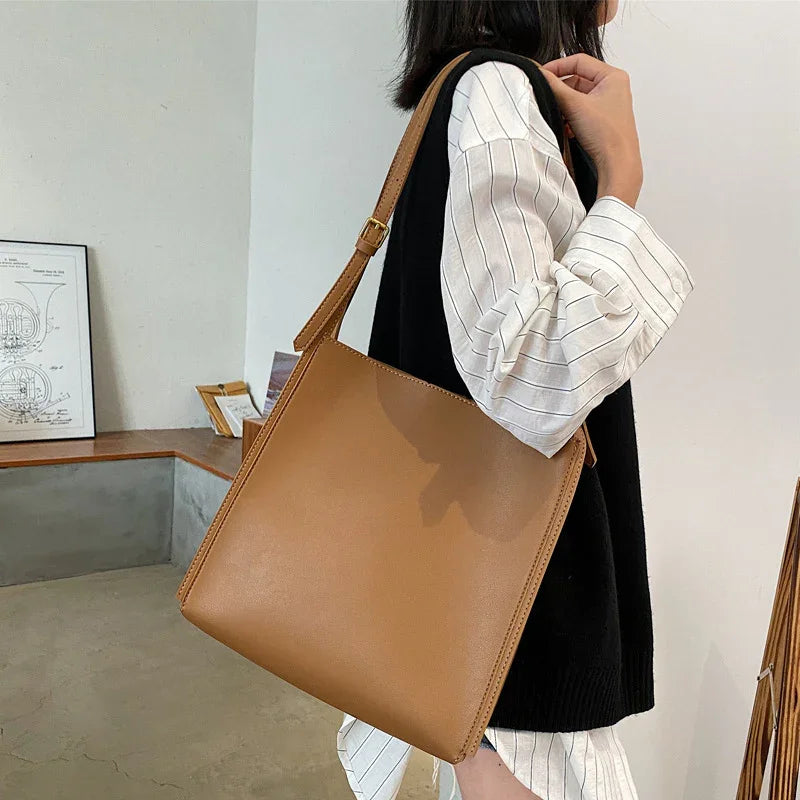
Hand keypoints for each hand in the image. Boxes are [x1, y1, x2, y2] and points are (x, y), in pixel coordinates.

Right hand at [540, 54, 642, 206]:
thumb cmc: (608, 136)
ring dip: (564, 106)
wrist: (617, 164)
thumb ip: (554, 87)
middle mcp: (612, 88)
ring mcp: (608, 105)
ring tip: (558, 115)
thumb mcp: (575, 105)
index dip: (557, 67)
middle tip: (547, 97)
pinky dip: (570, 118)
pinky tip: (566, 128)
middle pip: (577, 79)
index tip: (541, 75)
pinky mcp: (602, 121)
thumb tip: (539, 74)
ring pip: (577, 97)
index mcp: (613, 77)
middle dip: (560, 90)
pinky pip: (580, 112)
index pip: (579, 61)